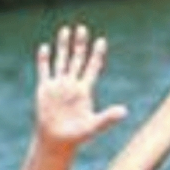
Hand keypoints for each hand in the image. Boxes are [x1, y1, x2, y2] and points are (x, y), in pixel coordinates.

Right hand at [34, 24, 128, 149]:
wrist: (56, 141)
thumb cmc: (76, 136)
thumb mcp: (94, 126)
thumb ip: (108, 118)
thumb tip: (125, 111)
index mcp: (85, 90)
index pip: (92, 67)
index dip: (97, 54)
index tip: (101, 41)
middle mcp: (72, 84)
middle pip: (77, 59)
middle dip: (80, 44)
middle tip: (82, 28)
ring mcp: (58, 85)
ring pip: (61, 61)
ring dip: (63, 46)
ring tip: (65, 30)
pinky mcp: (45, 89)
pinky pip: (44, 71)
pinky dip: (44, 59)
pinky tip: (45, 47)